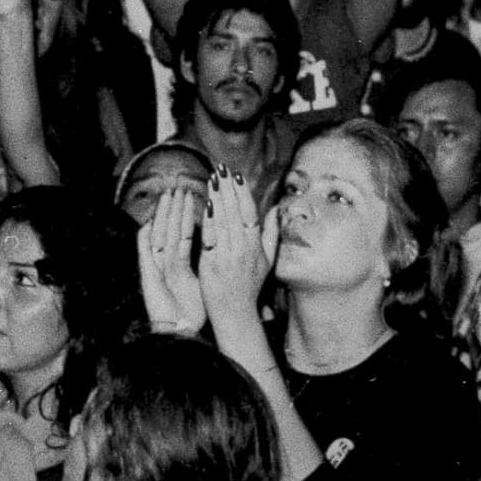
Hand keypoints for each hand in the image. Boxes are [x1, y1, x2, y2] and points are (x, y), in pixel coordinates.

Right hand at [136, 184, 205, 335]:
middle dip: (176, 208)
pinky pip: (145, 253)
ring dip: (163, 215)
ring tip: (168, 195)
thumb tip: (230, 252)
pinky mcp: (148, 276)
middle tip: (181, 187)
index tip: (198, 196)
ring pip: (159, 235)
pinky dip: (145, 237)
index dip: (190, 215)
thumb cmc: (192, 314)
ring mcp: (157, 268)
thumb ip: (215, 266)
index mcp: (181, 264)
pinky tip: (148, 221)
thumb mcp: (206, 285)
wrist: (179, 334)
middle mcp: (168, 263)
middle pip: (171, 230)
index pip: (185, 233)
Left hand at [198, 170, 269, 317]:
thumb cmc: (250, 286)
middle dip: (228, 188)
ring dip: (217, 198)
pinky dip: (208, 219)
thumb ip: (272, 233)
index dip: (243, 193)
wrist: (235, 312)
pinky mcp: (211, 263)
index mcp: (256, 245)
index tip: (237, 175)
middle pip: (235, 212)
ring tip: (212, 179)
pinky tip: (204, 204)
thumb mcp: (268, 260)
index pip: (250, 213)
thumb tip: (276, 210)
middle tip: (221, 169)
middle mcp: (243, 248)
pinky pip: (210, 237)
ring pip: (223, 221)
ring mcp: (227, 255)